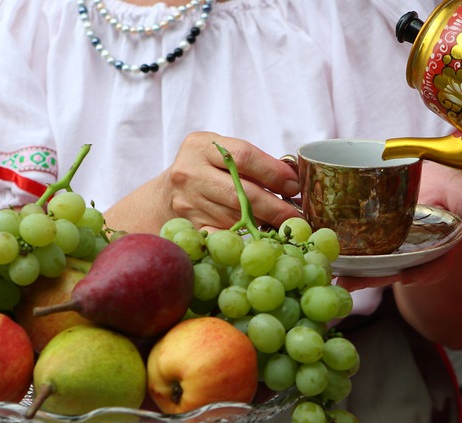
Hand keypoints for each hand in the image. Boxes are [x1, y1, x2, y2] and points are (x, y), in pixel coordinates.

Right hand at [159, 132, 301, 229]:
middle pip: (241, 193)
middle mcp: (190, 172)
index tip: (293, 185)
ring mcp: (188, 201)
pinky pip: (225, 234)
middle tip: (295, 215)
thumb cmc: (204, 169)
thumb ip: (252, 161)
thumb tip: (292, 182)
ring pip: (236, 217)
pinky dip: (244, 237)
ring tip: (280, 223)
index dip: (273, 172)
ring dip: (263, 223)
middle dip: (274, 206)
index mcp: (200, 146)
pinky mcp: (189, 225)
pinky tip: (258, 236)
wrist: (166, 194)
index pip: (244, 156)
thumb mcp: (220, 153)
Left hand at [336, 161, 461, 292]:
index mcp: (438, 247)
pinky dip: (347, 260)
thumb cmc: (441, 184)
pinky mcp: (372, 240)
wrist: (417, 173)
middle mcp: (414, 254)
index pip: (435, 266)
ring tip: (337, 278)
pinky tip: (330, 263)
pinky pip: (360, 253)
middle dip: (376, 279)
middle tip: (353, 283)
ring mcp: (392, 249)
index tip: (408, 278)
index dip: (424, 274)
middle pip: (397, 272)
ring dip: (356, 275)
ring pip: (376, 266)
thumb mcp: (458, 187)